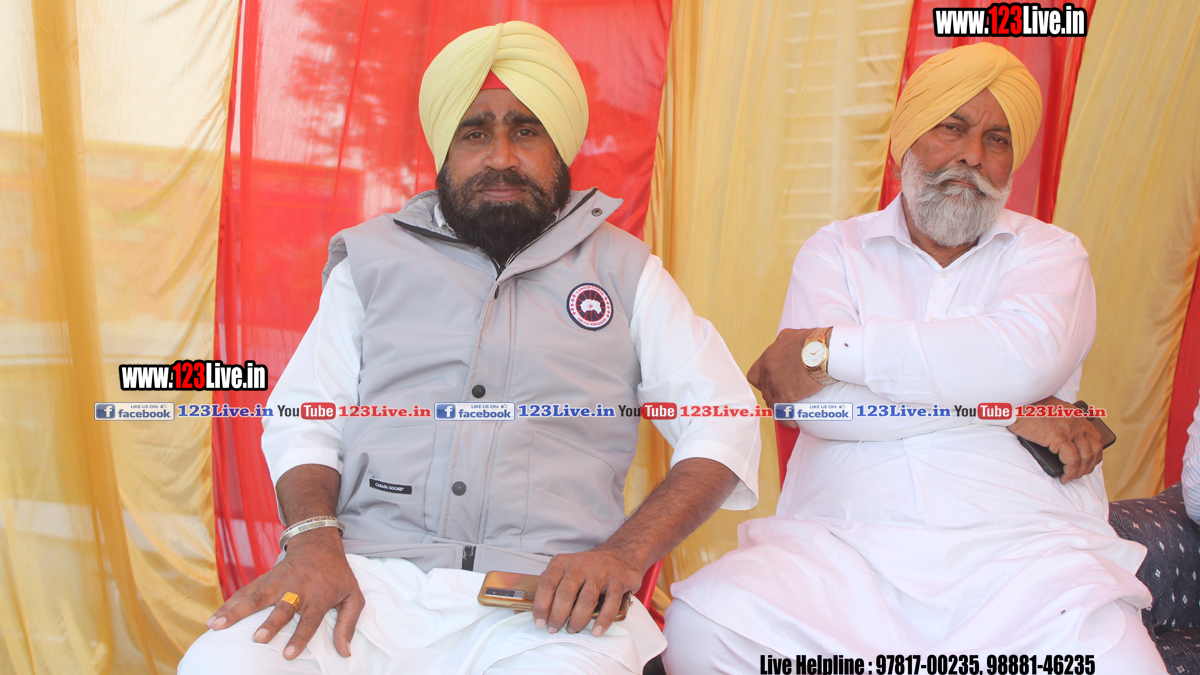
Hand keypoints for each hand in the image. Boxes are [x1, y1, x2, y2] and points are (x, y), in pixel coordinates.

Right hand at [206, 527, 363, 658]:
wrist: (318, 543)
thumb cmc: (337, 574)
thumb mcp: (353, 596)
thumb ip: (349, 624)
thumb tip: (345, 652)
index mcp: (319, 595)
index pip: (309, 619)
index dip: (300, 637)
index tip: (288, 654)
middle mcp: (297, 588)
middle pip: (281, 607)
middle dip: (270, 623)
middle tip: (258, 639)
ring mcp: (278, 582)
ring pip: (256, 597)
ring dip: (236, 611)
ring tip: (216, 627)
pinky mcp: (265, 579)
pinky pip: (245, 592)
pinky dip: (228, 605)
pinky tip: (213, 618)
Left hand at [531, 545, 642, 637]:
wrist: (619, 556)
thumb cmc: (586, 570)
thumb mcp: (564, 573)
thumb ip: (546, 589)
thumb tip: (520, 611)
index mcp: (563, 562)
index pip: (547, 583)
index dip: (541, 605)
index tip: (539, 622)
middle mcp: (581, 564)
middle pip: (566, 592)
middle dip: (558, 615)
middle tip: (554, 629)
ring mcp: (601, 571)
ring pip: (587, 598)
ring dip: (578, 619)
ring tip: (572, 629)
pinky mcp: (618, 580)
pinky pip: (610, 602)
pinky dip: (603, 619)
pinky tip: (596, 630)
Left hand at [747, 328, 824, 423]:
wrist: (823, 351)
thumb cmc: (814, 341)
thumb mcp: (792, 335)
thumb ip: (784, 342)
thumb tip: (787, 343)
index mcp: (769, 355)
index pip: (756, 373)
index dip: (763, 380)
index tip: (772, 384)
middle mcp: (767, 369)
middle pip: (763, 388)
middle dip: (772, 393)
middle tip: (784, 397)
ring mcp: (773, 382)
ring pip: (770, 400)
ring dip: (779, 407)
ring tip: (789, 413)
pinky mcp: (783, 395)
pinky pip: (781, 411)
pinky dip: (786, 419)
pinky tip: (793, 423)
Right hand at [1007, 397, 1103, 483]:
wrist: (1016, 405)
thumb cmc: (1028, 409)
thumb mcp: (1053, 410)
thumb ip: (1063, 421)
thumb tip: (1065, 440)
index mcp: (1077, 415)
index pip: (1096, 438)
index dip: (1095, 455)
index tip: (1087, 464)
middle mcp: (1077, 422)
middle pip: (1095, 449)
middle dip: (1089, 466)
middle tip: (1080, 474)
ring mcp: (1070, 430)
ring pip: (1086, 457)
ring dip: (1080, 472)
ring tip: (1071, 477)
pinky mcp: (1059, 438)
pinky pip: (1072, 460)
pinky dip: (1070, 472)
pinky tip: (1064, 476)